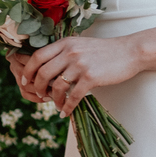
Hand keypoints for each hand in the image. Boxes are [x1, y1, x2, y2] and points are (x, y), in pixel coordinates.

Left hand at [11, 32, 138, 116]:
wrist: (130, 52)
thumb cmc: (105, 51)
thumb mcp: (81, 45)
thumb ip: (64, 53)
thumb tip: (47, 68)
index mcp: (65, 43)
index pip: (37, 56)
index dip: (28, 71)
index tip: (26, 81)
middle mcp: (70, 52)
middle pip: (43, 72)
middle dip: (38, 87)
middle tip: (40, 96)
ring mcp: (80, 65)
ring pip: (57, 86)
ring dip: (53, 99)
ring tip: (56, 105)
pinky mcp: (91, 77)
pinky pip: (73, 96)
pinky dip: (67, 107)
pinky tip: (65, 112)